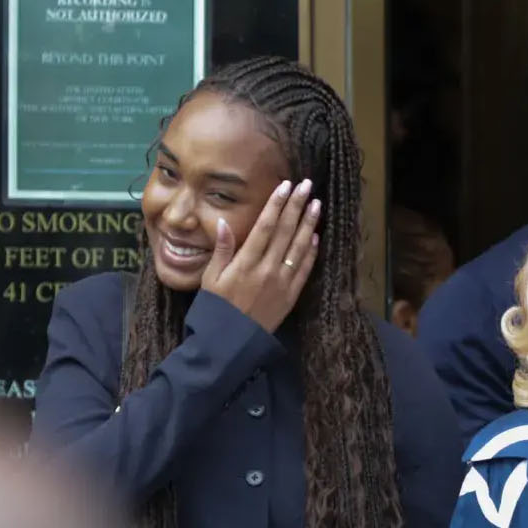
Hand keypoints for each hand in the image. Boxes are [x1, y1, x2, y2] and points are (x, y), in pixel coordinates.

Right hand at [202, 178, 320, 332]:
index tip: (286, 186)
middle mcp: (267, 269)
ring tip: (316, 204)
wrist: (232, 341)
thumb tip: (224, 222)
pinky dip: (311, 252)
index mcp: (246, 262)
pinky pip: (304, 270)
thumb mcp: (211, 277)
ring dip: (309, 224)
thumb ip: (221, 249)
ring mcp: (282, 282)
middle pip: (286, 231)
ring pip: (299, 247)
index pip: (265, 226)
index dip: (277, 204)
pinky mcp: (291, 295)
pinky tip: (316, 237)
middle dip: (297, 206)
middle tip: (307, 186)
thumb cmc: (216, 307)